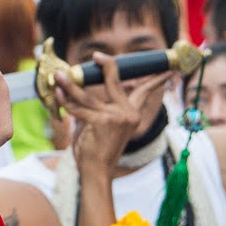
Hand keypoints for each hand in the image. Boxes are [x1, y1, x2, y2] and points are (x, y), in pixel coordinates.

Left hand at [54, 53, 170, 179]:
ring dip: (70, 84)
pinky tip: (57, 93)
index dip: (155, 80)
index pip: (144, 91)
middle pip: (116, 82)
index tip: (168, 69)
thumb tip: (80, 90)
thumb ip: (97, 107)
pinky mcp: (101, 122)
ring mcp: (115, 117)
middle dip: (107, 65)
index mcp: (131, 114)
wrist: (96, 170)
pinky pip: (78, 108)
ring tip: (59, 75)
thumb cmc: (96, 149)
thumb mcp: (102, 124)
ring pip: (88, 95)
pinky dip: (65, 100)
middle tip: (97, 55)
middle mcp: (127, 113)